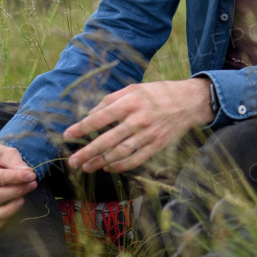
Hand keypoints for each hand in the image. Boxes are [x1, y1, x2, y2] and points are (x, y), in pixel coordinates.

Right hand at [0, 143, 36, 232]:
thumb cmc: (0, 159)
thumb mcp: (7, 153)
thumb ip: (16, 162)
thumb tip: (28, 172)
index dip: (15, 177)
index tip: (32, 175)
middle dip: (17, 191)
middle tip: (33, 184)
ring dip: (10, 209)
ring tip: (23, 199)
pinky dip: (1, 222)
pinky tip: (14, 209)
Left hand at [64, 78, 214, 173]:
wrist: (189, 102)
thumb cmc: (158, 93)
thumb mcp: (134, 89)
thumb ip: (111, 100)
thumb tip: (90, 115)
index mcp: (131, 102)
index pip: (101, 117)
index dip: (82, 128)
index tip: (67, 135)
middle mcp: (138, 119)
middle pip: (107, 139)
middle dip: (87, 152)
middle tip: (72, 161)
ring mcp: (148, 134)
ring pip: (119, 152)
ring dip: (100, 162)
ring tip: (85, 167)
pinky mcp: (157, 145)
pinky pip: (135, 159)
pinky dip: (120, 166)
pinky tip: (108, 167)